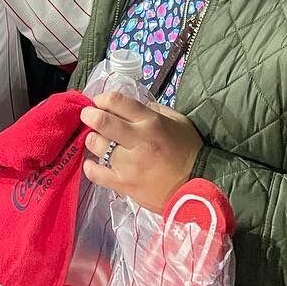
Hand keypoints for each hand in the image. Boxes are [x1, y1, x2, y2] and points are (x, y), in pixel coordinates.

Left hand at [80, 91, 202, 212]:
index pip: (117, 101)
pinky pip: (96, 173)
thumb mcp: (177, 121)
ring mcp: (129, 164)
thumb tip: (128, 106)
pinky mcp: (124, 184)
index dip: (102, 99)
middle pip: (101, 121)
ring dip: (91, 140)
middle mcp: (138, 141)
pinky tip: (92, 162)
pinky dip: (89, 166)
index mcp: (151, 122)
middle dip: (89, 115)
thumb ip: (152, 110)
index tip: (99, 103)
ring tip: (96, 141)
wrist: (198, 187)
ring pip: (95, 145)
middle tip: (88, 117)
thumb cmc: (188, 151)